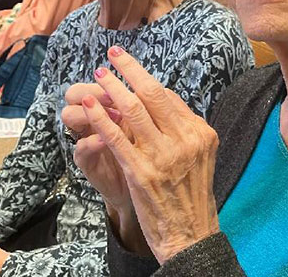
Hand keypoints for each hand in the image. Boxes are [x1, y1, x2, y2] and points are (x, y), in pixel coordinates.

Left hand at [79, 46, 219, 263]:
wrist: (190, 234)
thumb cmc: (191, 192)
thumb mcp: (199, 154)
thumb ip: (182, 126)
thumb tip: (160, 99)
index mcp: (199, 131)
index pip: (168, 97)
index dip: (144, 80)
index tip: (129, 69)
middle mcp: (184, 139)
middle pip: (152, 94)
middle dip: (129, 69)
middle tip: (114, 54)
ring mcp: (163, 155)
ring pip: (132, 110)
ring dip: (111, 88)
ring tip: (99, 75)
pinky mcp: (140, 171)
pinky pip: (115, 136)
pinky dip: (99, 117)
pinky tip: (88, 105)